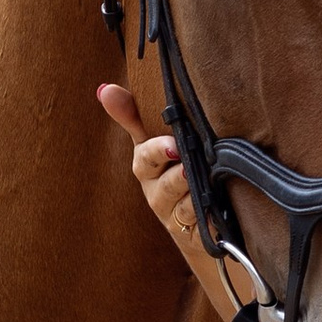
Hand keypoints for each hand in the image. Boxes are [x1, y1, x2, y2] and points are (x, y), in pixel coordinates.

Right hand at [96, 79, 202, 264]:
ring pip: (184, 206)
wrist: (194, 218)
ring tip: (205, 188)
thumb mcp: (152, 141)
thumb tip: (105, 89)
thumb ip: (133, 115)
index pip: (147, 156)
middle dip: (177, 176)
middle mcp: (158, 192)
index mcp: (147, 167)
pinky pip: (202, 226)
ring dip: (193, 196)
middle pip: (166, 185)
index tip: (172, 145)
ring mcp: (175, 215)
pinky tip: (216, 215)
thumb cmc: (171, 169)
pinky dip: (209, 220)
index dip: (158, 151)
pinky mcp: (195, 232)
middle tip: (192, 166)